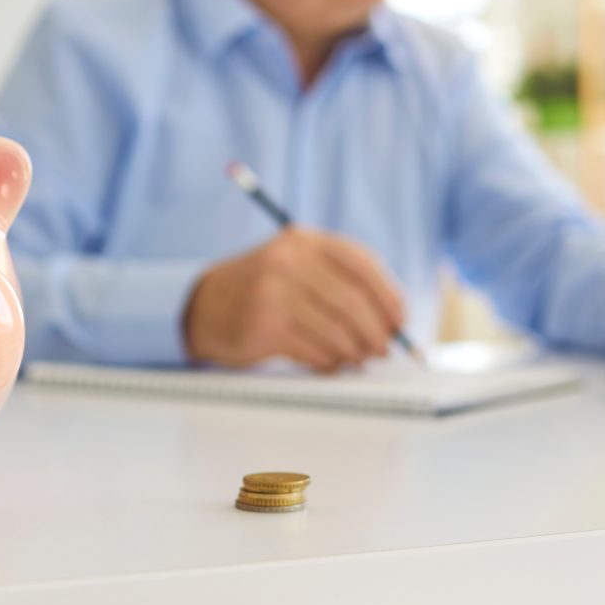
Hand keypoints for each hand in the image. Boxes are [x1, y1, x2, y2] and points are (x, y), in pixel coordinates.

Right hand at [182, 227, 405, 371]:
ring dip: (355, 352)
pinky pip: (314, 351)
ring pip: (337, 331)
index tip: (400, 321)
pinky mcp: (264, 326)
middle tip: (383, 350)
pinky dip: (330, 363)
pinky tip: (331, 363)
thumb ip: (340, 282)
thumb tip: (392, 320)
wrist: (205, 306)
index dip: (389, 296)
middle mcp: (289, 260)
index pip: (363, 265)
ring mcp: (274, 292)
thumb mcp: (297, 266)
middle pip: (353, 301)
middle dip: (377, 332)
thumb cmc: (264, 289)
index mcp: (305, 240)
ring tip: (357, 359)